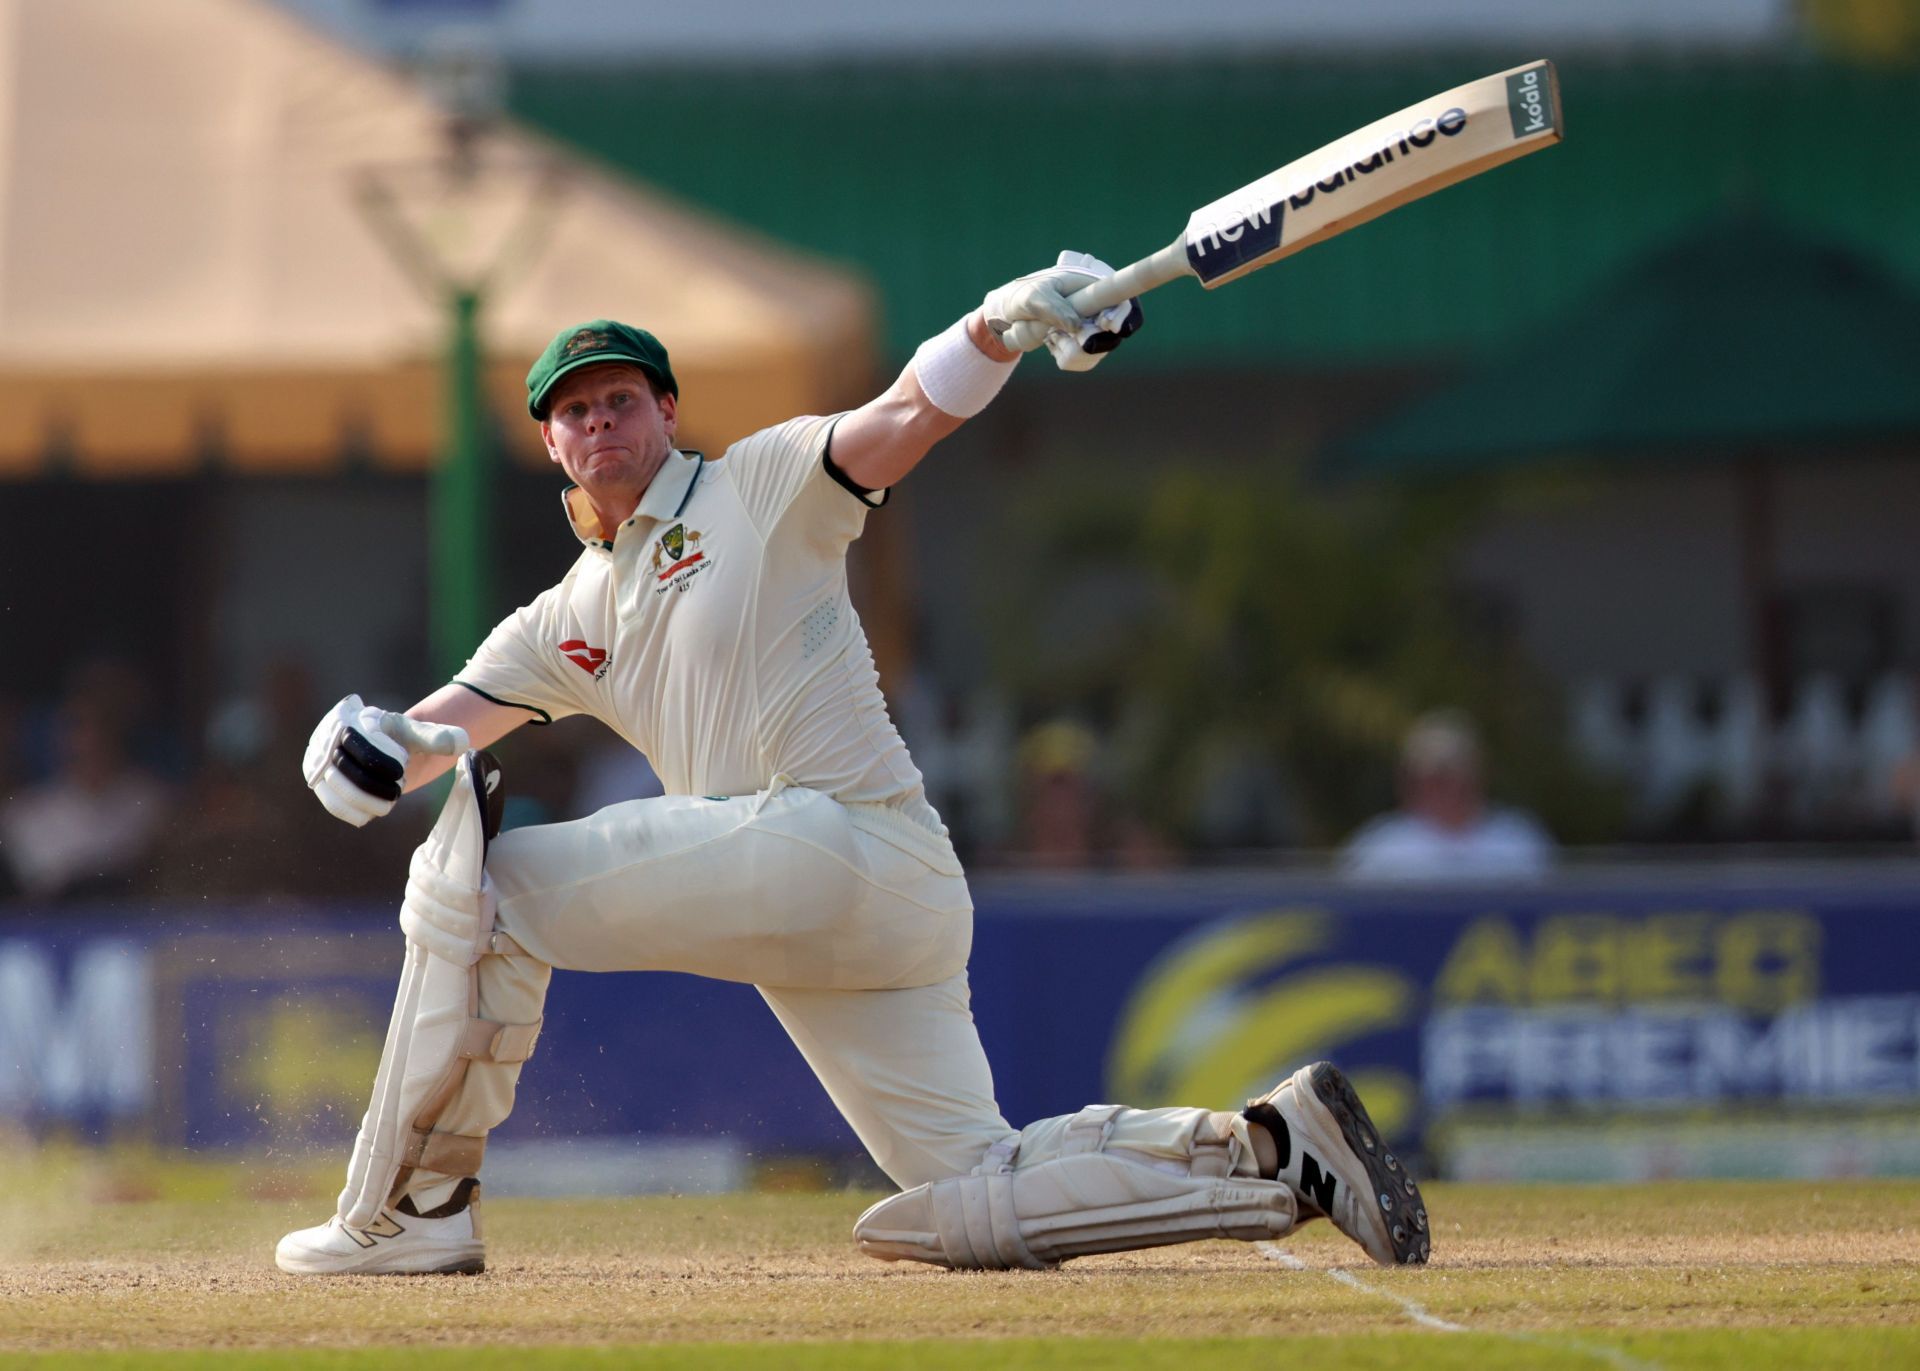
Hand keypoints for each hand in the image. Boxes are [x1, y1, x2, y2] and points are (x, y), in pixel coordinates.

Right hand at [302, 694, 470, 826]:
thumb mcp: (419, 733)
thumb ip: (438, 736)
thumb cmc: (399, 739)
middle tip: (398, 788)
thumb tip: (463, 742)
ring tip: (389, 800)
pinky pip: (330, 802)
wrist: (380, 751)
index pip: (358, 740)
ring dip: (365, 800)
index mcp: (349, 717)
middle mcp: (326, 737)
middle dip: (375, 783)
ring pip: (334, 787)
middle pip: (343, 766)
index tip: (402, 770)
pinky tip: (373, 812)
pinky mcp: (319, 783)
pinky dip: (353, 812)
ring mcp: (318, 761)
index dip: (381, 759)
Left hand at [980, 250, 1144, 371]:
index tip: (1106, 325)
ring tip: (1051, 336)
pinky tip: (1053, 344)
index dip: (1122, 315)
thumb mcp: (1034, 297)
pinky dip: (1067, 358)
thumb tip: (1076, 326)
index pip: (1122, 301)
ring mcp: (1095, 329)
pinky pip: (1085, 362)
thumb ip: (1054, 309)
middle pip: (1114, 334)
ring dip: (1072, 350)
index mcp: (1093, 287)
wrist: (1013, 312)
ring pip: (1099, 352)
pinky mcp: (1086, 346)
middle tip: (1058, 336)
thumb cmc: (1025, 295)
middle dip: (1088, 341)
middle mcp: (1100, 309)